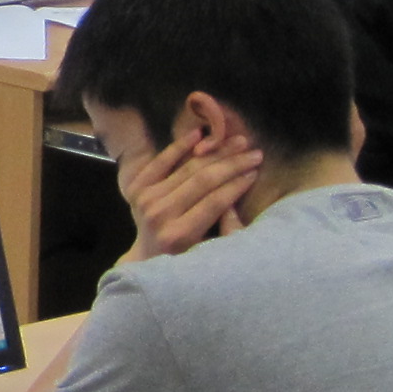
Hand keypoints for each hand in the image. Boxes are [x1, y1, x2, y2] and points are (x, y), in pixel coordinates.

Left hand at [119, 124, 262, 258]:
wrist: (147, 257)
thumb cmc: (186, 257)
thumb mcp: (210, 251)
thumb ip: (227, 228)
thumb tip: (238, 192)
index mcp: (179, 235)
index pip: (215, 202)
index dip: (238, 183)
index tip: (257, 170)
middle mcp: (160, 214)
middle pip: (203, 181)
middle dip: (233, 164)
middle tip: (255, 152)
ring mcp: (145, 199)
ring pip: (187, 168)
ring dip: (215, 151)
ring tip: (238, 141)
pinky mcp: (135, 188)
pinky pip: (160, 161)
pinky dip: (179, 146)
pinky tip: (199, 134)